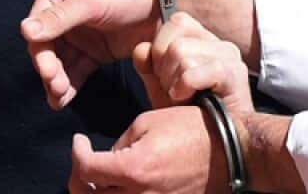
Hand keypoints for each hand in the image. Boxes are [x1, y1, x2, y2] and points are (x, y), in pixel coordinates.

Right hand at [22, 0, 161, 109]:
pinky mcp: (97, 49)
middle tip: (56, 85)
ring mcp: (82, 32)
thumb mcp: (95, 1)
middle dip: (49, 69)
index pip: (39, 25)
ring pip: (60, 61)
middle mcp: (66, 12)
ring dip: (57, 80)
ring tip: (60, 97)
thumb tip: (25, 30)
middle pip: (47, 47)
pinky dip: (70, 83)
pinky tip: (65, 97)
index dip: (40, 50)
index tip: (48, 69)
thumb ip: (60, 18)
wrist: (171, 0)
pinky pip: (77, 69)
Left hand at [68, 107, 228, 193]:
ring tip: (100, 176)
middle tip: (82, 162)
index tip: (79, 142)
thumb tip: (110, 157)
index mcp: (133, 169)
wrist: (231, 151)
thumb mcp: (151, 121)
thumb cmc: (194, 130)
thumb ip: (121, 141)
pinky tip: (123, 183)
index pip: (86, 170)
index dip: (76, 154)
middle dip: (79, 178)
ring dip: (97, 191)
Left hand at [134, 12, 253, 114]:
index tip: (164, 78)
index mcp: (206, 42)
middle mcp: (221, 45)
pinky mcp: (235, 75)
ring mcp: (230, 58)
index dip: (160, 50)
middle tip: (174, 91)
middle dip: (163, 71)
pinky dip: (183, 87)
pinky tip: (186, 99)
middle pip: (174, 41)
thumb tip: (142, 49)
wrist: (219, 146)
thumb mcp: (163, 89)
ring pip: (182, 52)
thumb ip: (149, 66)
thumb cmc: (192, 119)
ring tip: (182, 97)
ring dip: (173, 81)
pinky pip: (194, 71)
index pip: (176, 22)